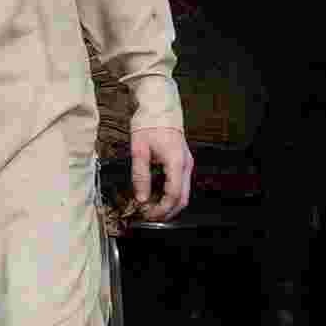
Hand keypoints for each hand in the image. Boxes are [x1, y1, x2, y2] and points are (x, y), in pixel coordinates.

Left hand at [120, 103, 196, 225]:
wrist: (158, 108)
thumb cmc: (148, 125)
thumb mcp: (139, 151)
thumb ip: (140, 176)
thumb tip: (141, 198)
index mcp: (176, 161)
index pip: (174, 195)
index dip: (161, 209)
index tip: (147, 214)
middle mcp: (186, 164)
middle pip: (183, 199)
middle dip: (167, 212)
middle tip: (149, 217)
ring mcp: (187, 164)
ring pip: (184, 194)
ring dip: (169, 205)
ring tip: (150, 209)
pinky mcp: (183, 163)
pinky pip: (180, 185)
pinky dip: (170, 196)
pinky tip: (156, 197)